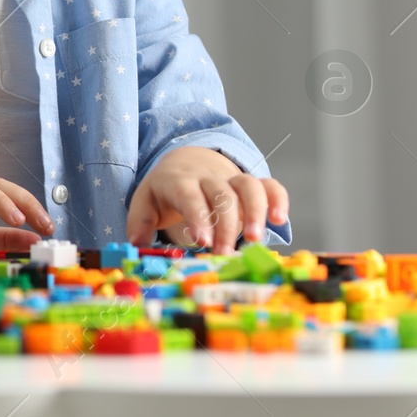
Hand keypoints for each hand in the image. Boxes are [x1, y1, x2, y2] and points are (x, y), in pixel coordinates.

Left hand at [125, 146, 288, 253]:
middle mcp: (208, 177)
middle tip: (224, 254)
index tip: (203, 240)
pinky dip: (278, 199)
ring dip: (255, 211)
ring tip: (254, 240)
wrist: (186, 161)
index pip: (189, 195)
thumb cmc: (166, 190)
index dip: (197, 216)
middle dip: (224, 226)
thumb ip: (139, 222)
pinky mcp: (251, 184)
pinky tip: (280, 221)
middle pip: (221, 196)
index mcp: (180, 181)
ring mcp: (232, 179)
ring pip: (248, 187)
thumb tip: (136, 245)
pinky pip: (269, 185)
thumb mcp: (146, 201)